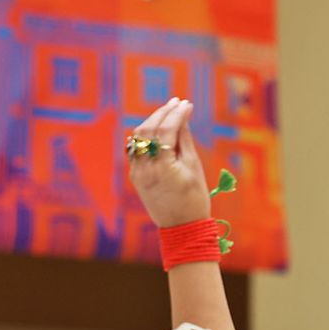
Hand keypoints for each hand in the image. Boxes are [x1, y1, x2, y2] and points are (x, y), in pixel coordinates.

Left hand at [128, 98, 211, 227]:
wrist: (181, 227)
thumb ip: (185, 139)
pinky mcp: (134, 176)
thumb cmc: (194, 197)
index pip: (166, 131)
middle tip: (176, 102)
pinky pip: (136, 150)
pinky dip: (145, 137)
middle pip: (148, 130)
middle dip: (161, 113)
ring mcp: (136, 173)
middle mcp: (145, 169)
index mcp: (162, 167)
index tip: (185, 103)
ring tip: (168, 112)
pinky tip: (156, 129)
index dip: (176, 114)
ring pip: (138, 138)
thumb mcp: (194, 166)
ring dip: (151, 122)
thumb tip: (183, 115)